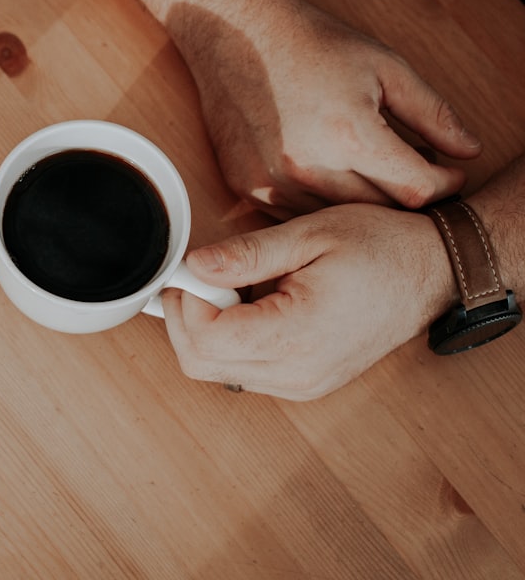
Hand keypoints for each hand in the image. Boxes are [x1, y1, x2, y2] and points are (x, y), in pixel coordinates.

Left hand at [159, 204, 456, 400]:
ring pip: (216, 371)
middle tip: (204, 276)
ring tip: (235, 287)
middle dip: (186, 317)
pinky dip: (229, 341)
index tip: (192, 268)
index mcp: (299, 336)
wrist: (434, 272)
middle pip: (200, 364)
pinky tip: (251, 306)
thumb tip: (194, 266)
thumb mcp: (310, 235)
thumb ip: (247, 254)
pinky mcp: (303, 383)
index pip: (206, 339)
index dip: (186, 301)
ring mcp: (301, 385)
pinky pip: (242, 371)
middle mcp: (297, 374)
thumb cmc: (382, 247)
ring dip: (207, 329)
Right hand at [174, 0, 482, 216]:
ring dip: (362, 204)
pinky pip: (297, 216)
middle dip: (407, 195)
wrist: (235, 33)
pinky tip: (330, 175)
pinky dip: (320, 204)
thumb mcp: (385, 66)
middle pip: (380, 210)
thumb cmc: (312, 43)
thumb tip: (469, 150)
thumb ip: (432, 113)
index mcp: (351, 135)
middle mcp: (310, 167)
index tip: (451, 173)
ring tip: (373, 174)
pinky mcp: (248, 188)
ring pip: (337, 219)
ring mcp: (274, 182)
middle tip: (416, 172)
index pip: (417, 188)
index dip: (445, 183)